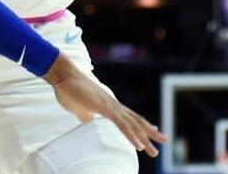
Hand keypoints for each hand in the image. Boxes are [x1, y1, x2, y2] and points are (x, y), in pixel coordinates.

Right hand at [46, 55, 167, 156]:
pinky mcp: (105, 108)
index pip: (130, 116)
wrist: (63, 75)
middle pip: (136, 120)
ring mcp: (110, 106)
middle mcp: (114, 105)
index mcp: (108, 105)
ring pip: (133, 125)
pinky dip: (132, 136)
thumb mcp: (78, 107)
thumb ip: (85, 113)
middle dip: (150, 132)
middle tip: (164, 141)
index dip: (142, 124)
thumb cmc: (68, 89)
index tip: (154, 130)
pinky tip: (139, 146)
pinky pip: (122, 125)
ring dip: (145, 139)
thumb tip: (87, 119)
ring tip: (154, 152)